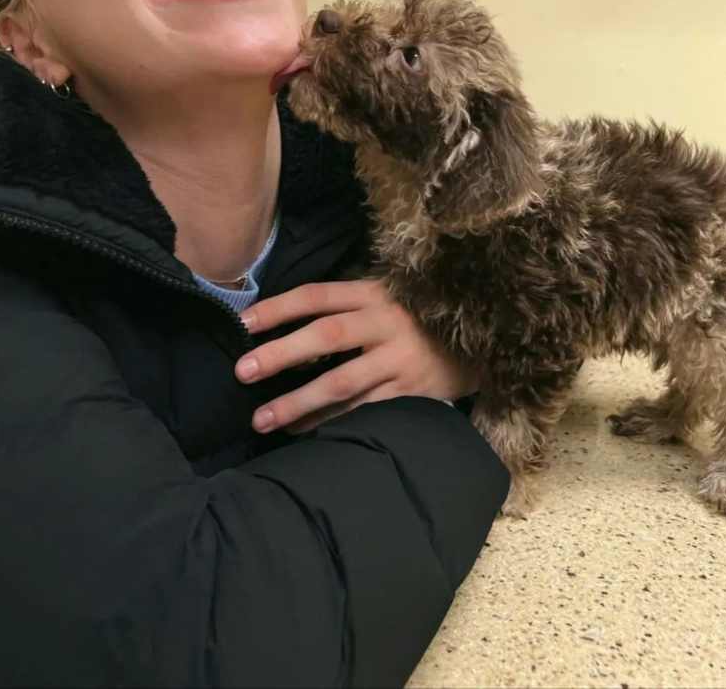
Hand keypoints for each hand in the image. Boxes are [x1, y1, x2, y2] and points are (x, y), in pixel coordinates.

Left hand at [236, 280, 478, 433]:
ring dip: (297, 402)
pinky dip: (329, 422)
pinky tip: (302, 432)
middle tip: (242, 371)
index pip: (317, 296)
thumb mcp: (387, 300)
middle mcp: (386, 322)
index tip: (244, 323)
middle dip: (280, 354)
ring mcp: (399, 359)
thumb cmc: (418, 320)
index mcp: (374, 293)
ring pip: (340, 382)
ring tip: (261, 419)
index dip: (279, 308)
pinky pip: (362, 411)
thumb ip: (346, 309)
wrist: (483, 342)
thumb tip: (284, 330)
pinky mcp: (410, 393)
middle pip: (326, 336)